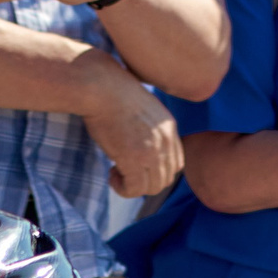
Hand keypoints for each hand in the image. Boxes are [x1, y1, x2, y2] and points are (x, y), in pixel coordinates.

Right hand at [82, 67, 180, 197]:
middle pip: (166, 179)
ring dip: (134, 186)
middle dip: (145, 181)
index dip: (156, 171)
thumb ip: (149, 126)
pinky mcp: (134, 159)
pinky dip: (123, 189)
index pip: (176, 164)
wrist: (101, 87)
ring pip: (152, 188)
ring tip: (116, 173)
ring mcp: (152, 152)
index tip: (137, 164)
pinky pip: (135, 189)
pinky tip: (111, 175)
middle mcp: (166, 141)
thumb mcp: (141, 107)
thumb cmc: (112, 93)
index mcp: (169, 128)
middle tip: (124, 170)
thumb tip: (138, 141)